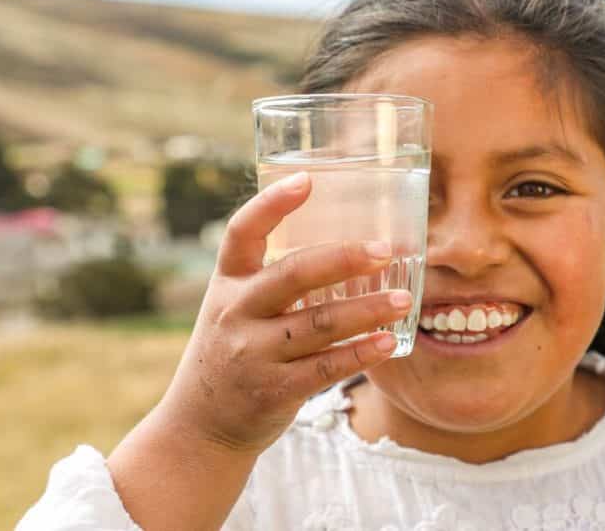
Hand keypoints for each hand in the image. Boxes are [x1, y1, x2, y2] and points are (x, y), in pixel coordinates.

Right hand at [157, 171, 407, 453]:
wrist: (200, 425)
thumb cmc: (234, 350)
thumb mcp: (235, 306)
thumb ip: (273, 278)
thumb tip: (343, 242)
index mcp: (227, 282)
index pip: (241, 232)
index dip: (272, 204)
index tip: (308, 180)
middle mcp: (236, 312)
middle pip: (292, 275)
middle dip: (343, 259)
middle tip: (385, 249)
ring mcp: (254, 353)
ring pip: (318, 323)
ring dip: (367, 309)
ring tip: (405, 298)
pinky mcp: (274, 390)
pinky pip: (325, 369)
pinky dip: (360, 354)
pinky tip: (388, 342)